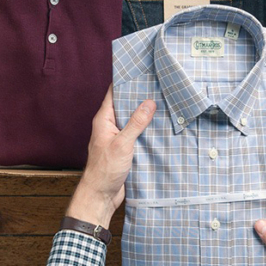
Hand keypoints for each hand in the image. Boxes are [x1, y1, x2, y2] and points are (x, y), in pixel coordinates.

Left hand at [66, 87, 154, 229]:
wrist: (101, 196)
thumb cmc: (105, 170)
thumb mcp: (123, 143)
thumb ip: (136, 123)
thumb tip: (149, 103)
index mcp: (103, 120)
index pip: (114, 94)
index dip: (125, 81)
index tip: (139, 70)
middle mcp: (109, 126)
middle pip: (125, 105)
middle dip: (139, 96)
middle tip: (158, 84)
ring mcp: (117, 138)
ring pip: (133, 121)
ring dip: (145, 115)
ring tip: (164, 102)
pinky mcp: (125, 149)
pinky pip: (137, 134)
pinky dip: (147, 130)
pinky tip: (161, 126)